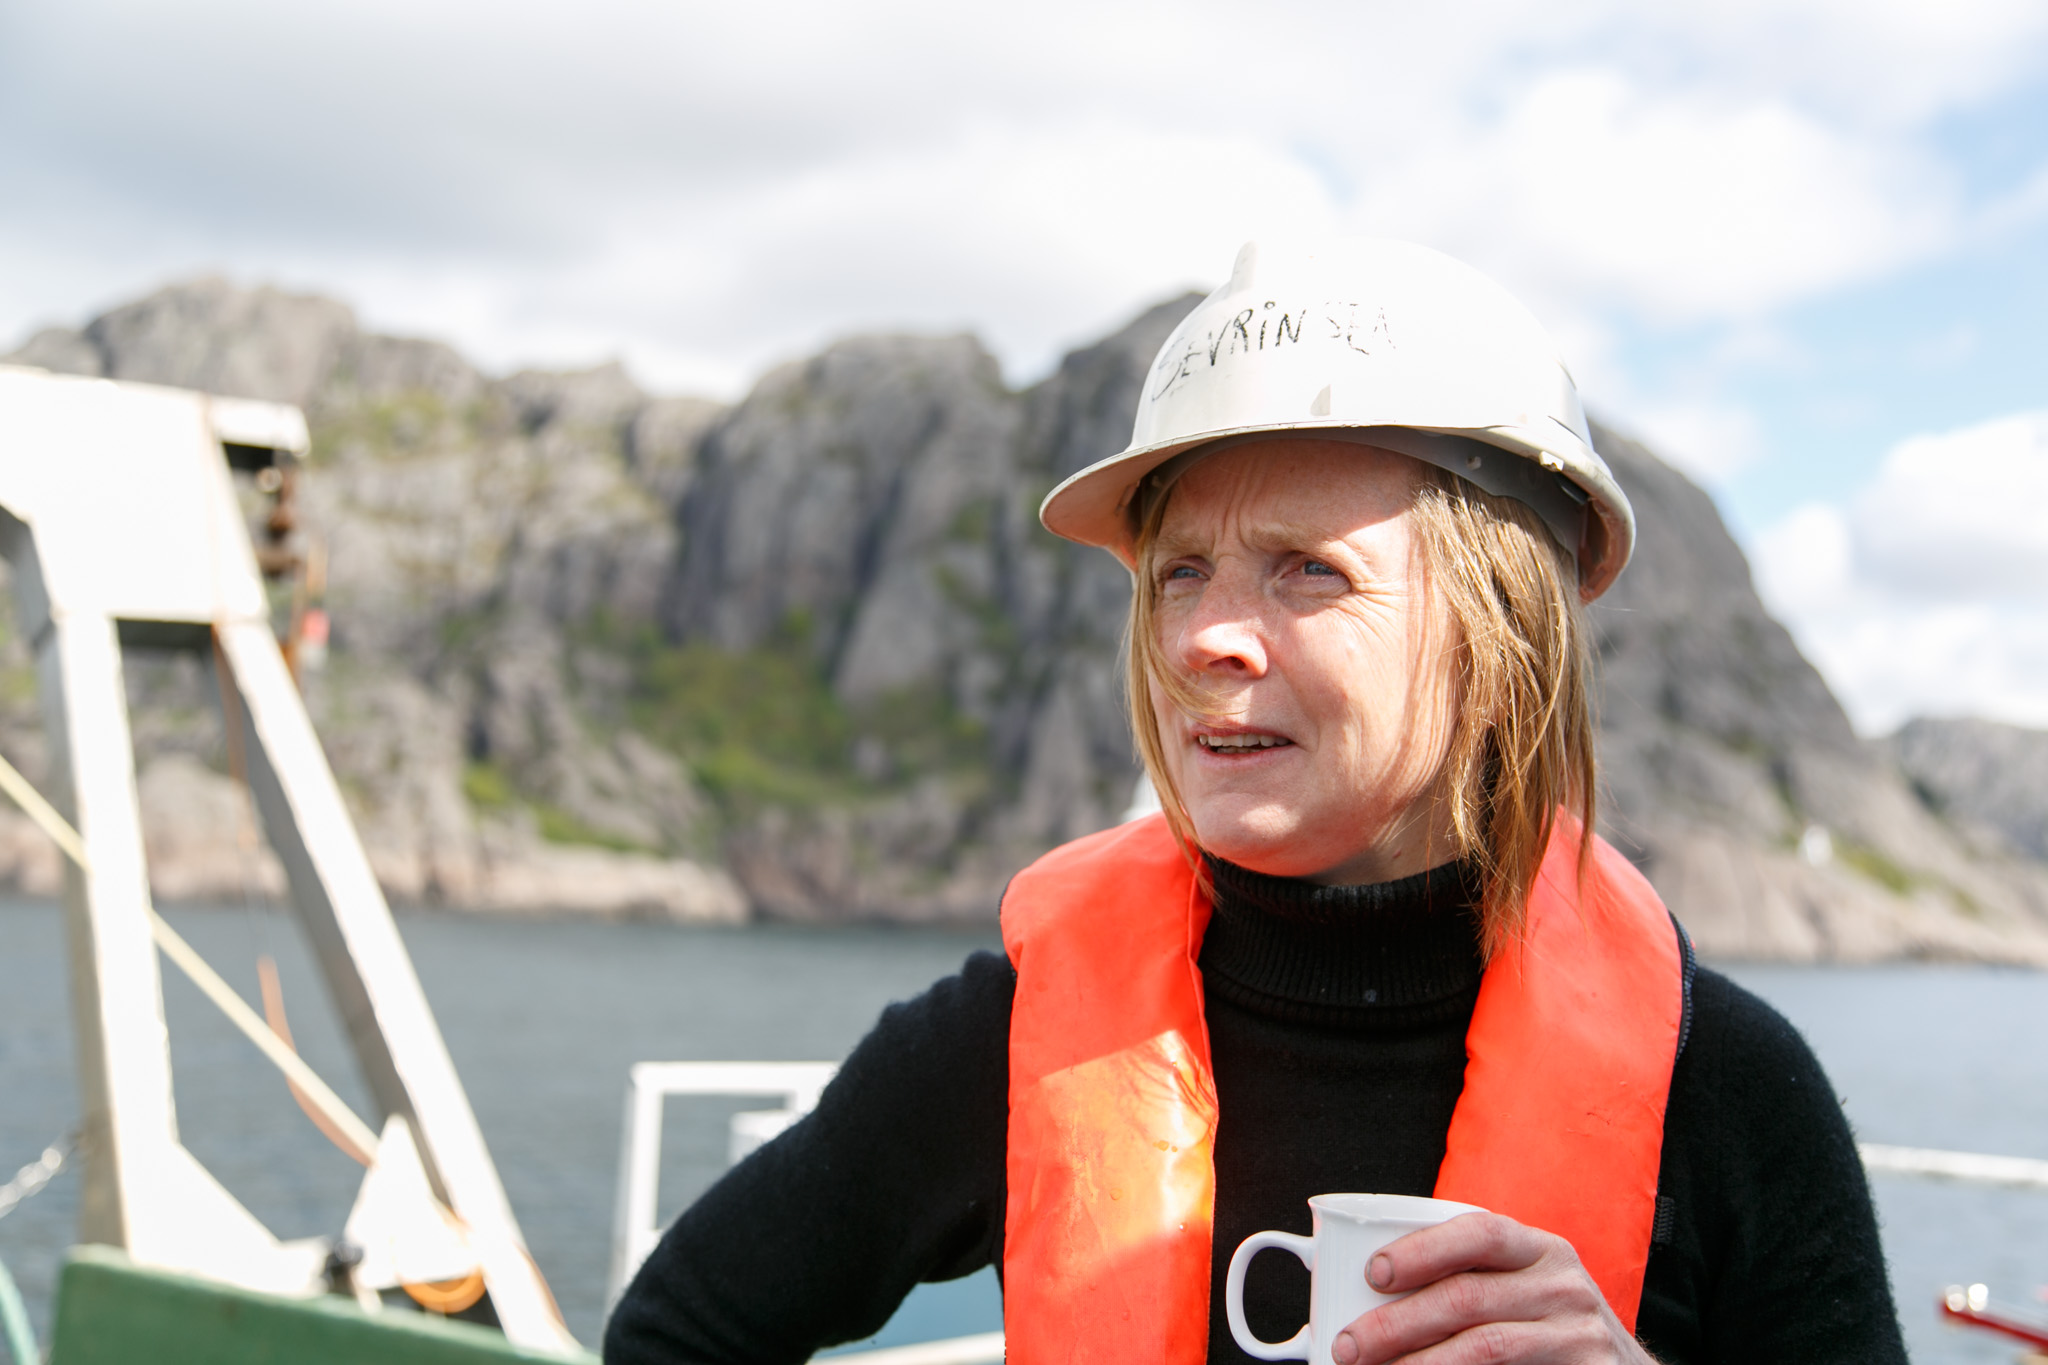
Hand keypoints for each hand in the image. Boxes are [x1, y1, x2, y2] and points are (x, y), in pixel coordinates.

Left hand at [1330, 1212, 1657, 1363]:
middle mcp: (1563, 1284)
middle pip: (1468, 1296)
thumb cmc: (1550, 1330)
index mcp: (1539, 1250)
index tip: (1373, 1273)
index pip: (1479, 1232)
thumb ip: (1468, 1282)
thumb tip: (1369, 1291)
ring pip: (1484, 1346)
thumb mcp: (1522, 1291)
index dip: (1422, 1249)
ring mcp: (1579, 1332)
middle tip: (1349, 1345)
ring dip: (1418, 1364)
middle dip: (1397, 1323)